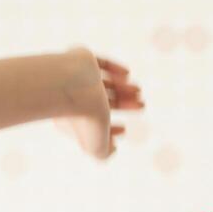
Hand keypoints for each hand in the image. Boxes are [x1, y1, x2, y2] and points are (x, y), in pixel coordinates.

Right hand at [52, 45, 145, 160]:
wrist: (72, 85)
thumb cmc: (83, 117)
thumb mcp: (96, 145)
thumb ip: (104, 152)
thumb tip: (113, 148)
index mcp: (69, 116)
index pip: (92, 123)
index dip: (109, 129)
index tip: (123, 129)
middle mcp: (71, 97)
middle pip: (102, 100)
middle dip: (124, 104)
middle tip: (142, 105)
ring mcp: (75, 77)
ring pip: (102, 82)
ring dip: (123, 88)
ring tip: (138, 90)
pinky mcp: (80, 58)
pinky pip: (98, 63)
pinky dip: (113, 69)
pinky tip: (127, 74)